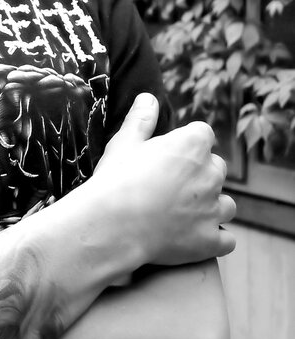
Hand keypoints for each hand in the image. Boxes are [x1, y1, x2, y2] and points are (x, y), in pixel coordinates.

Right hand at [91, 94, 235, 267]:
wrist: (112, 225)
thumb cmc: (116, 180)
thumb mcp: (124, 143)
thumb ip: (141, 119)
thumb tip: (149, 98)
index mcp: (192, 145)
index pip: (203, 134)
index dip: (187, 144)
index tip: (169, 155)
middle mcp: (210, 174)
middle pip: (216, 168)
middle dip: (200, 174)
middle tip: (170, 185)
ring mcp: (213, 209)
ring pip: (226, 204)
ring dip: (211, 206)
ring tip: (183, 214)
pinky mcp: (211, 241)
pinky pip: (226, 240)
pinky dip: (215, 239)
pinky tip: (195, 238)